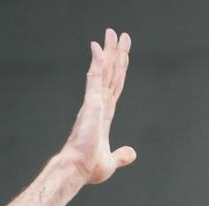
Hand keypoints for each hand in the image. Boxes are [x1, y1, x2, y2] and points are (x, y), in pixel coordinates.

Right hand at [60, 28, 136, 184]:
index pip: (114, 87)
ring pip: (104, 71)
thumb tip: (132, 153)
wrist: (76, 170)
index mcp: (104, 116)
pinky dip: (97, 62)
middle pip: (111, 74)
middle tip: (120, 35)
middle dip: (116, 54)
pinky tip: (98, 47)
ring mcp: (95, 103)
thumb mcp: (111, 162)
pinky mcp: (91, 104)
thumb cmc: (88, 168)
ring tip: (112, 33)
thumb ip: (121, 155)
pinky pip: (95, 78)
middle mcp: (99, 105)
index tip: (122, 55)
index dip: (119, 70)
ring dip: (109, 52)